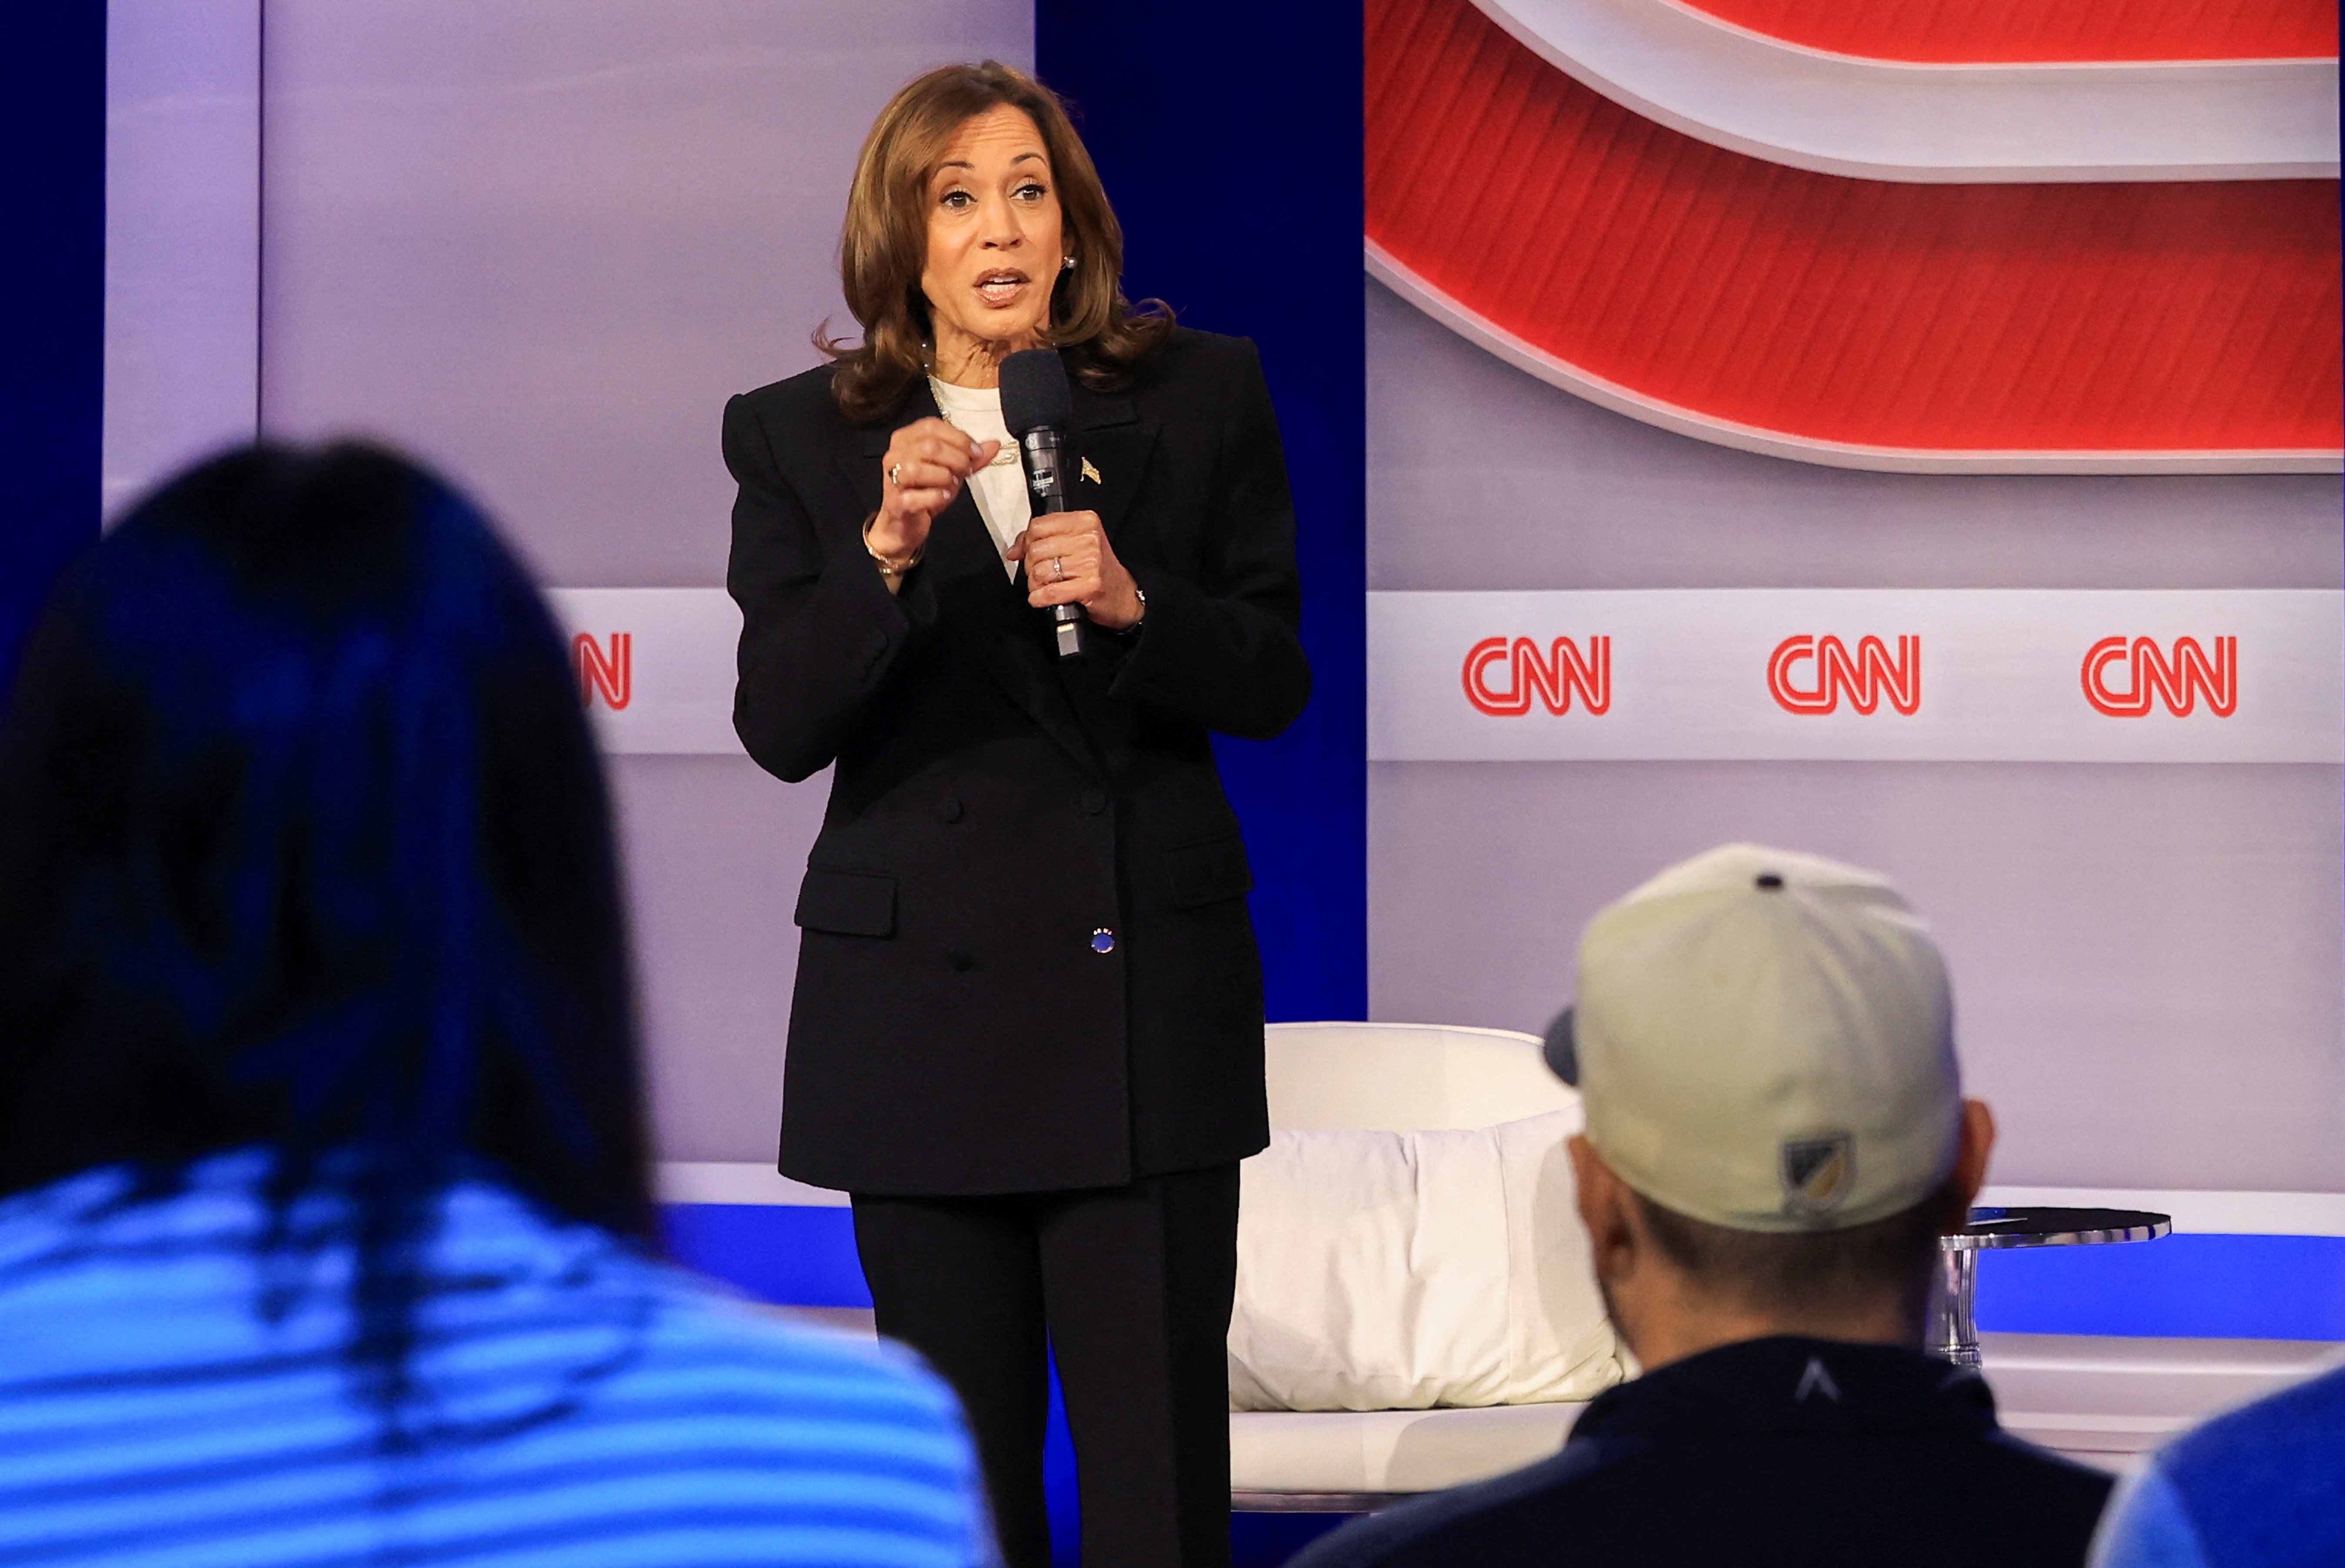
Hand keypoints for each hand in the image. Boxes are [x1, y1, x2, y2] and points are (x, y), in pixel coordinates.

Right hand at [872, 418, 997, 562]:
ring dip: (944, 476)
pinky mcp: (896, 503)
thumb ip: (971, 458)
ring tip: (953, 484)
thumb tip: (994, 444)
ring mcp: (892, 479)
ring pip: (918, 469)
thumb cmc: (925, 492)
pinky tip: (944, 496)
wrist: (906, 523)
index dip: (958, 437)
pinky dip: (935, 496)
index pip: (932, 426)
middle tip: (966, 470)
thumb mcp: (952, 470)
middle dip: (956, 458)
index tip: (976, 452)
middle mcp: (895, 455)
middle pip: (929, 446)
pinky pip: (916, 497)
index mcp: (906, 439)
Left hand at [1007, 510, 1142, 629]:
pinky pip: (1049, 592)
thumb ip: (1042, 540)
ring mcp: (1090, 562)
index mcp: (1085, 522)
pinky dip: (1040, 598)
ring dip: (1035, 584)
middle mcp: (1089, 539)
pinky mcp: (1089, 586)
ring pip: (1039, 572)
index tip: (1028, 552)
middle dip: (1031, 566)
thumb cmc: (1098, 570)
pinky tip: (1042, 598)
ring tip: (1044, 587)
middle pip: (1036, 549)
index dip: (1027, 542)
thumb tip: (1014, 551)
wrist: (1124, 595)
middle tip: (1040, 574)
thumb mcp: (1075, 544)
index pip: (1038, 526)